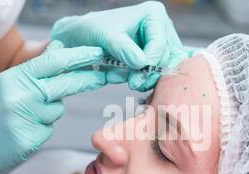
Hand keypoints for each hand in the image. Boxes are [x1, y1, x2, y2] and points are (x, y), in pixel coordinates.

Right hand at [0, 41, 105, 173]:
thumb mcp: (9, 83)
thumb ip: (36, 71)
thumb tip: (60, 51)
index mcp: (16, 78)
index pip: (53, 63)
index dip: (78, 57)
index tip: (96, 54)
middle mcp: (21, 96)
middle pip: (64, 85)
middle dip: (86, 80)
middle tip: (103, 76)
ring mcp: (26, 118)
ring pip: (56, 111)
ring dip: (48, 112)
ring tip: (24, 116)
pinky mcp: (30, 139)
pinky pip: (48, 129)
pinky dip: (40, 129)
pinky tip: (22, 130)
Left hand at [51, 1, 188, 90]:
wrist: (82, 38)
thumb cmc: (93, 30)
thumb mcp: (106, 37)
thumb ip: (123, 49)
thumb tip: (142, 64)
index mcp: (154, 14)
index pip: (160, 44)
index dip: (150, 63)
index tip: (134, 78)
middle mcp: (162, 28)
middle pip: (166, 58)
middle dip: (149, 73)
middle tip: (133, 84)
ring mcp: (160, 44)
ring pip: (165, 68)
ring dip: (147, 79)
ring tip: (130, 83)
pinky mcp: (155, 59)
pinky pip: (158, 74)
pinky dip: (145, 81)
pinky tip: (130, 81)